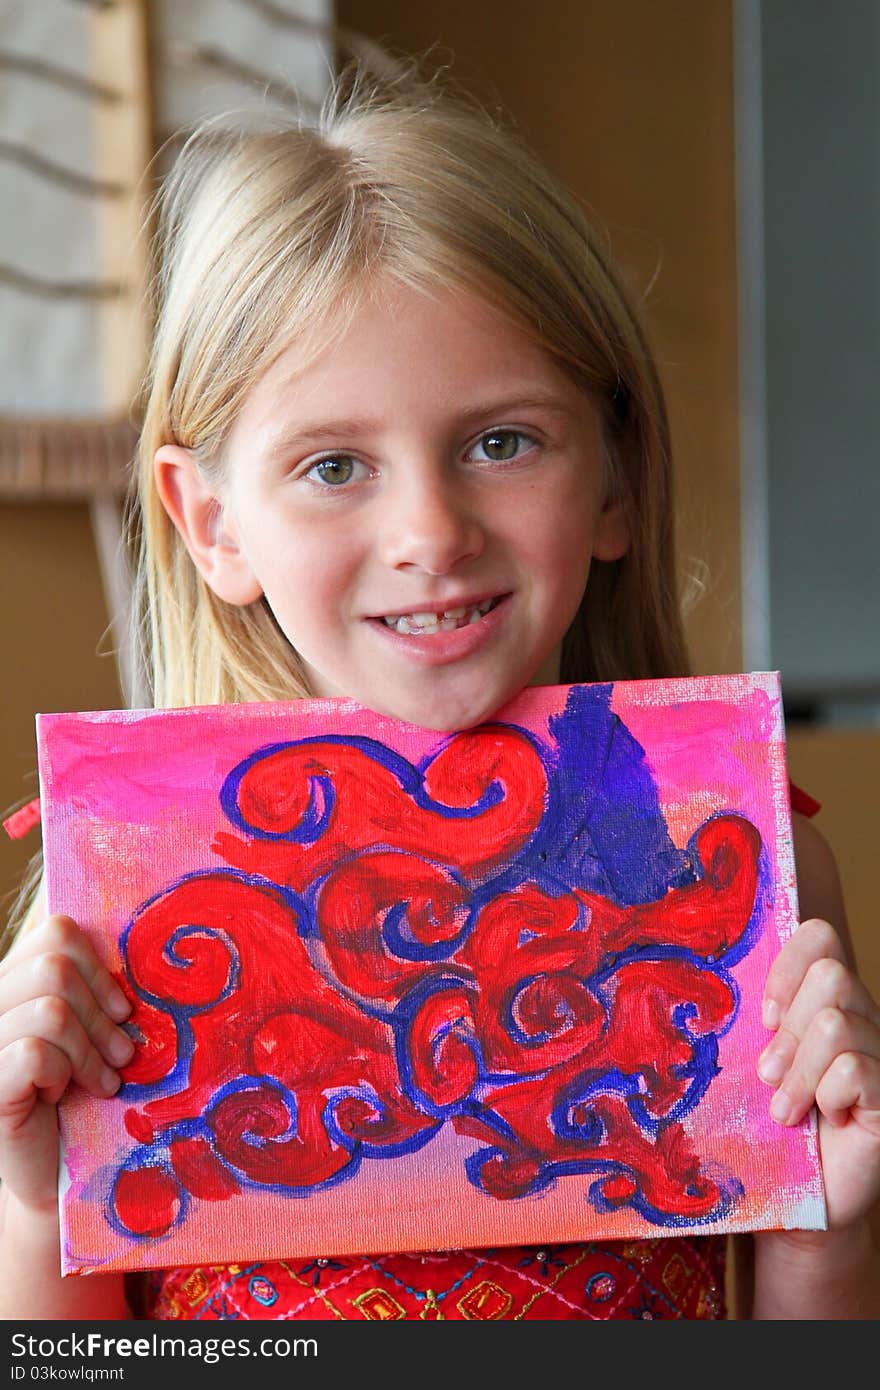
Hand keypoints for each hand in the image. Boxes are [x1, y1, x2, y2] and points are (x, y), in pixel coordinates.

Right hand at [0, 915, 133, 1215]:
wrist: (54, 1170)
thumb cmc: (81, 1094)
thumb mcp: (94, 1030)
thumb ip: (98, 988)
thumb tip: (142, 952)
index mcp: (14, 980)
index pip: (57, 932)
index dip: (100, 967)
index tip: (123, 1011)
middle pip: (55, 968)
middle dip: (101, 1015)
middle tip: (121, 1054)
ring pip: (50, 1010)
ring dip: (89, 1050)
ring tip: (100, 1080)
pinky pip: (33, 1054)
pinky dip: (63, 1074)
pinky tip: (63, 1096)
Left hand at [758, 917, 879, 1230]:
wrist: (797, 1197)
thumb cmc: (768, 1127)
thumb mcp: (753, 1063)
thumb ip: (753, 1021)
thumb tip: (717, 978)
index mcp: (824, 1001)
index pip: (820, 936)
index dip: (789, 964)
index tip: (763, 1015)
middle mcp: (861, 1019)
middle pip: (831, 975)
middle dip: (789, 1029)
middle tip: (770, 1074)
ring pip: (837, 1024)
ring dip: (799, 1072)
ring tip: (785, 1109)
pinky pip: (854, 1070)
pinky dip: (826, 1097)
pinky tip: (824, 1122)